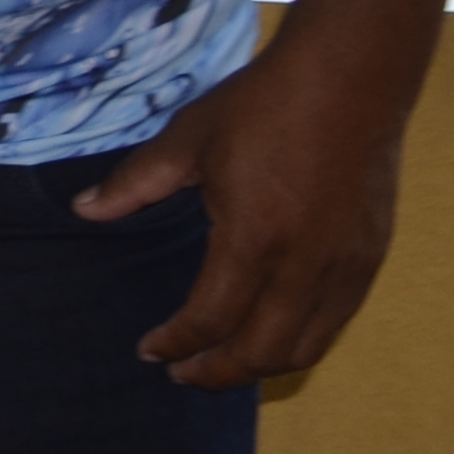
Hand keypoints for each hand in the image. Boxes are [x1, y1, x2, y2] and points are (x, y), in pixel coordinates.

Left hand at [77, 37, 407, 387]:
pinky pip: (334, 323)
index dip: (176, 344)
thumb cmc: (263, 105)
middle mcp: (305, 267)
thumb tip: (83, 211)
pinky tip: (271, 333)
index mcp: (253, 240)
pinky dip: (298, 342)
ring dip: (259, 366)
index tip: (149, 351)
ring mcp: (345, 268)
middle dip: (216, 373)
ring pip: (304, 348)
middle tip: (181, 373)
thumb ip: (135, 184)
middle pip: (260, 353)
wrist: (350, 80)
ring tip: (222, 364)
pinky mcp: (371, 259)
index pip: (210, 320)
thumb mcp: (188, 141)